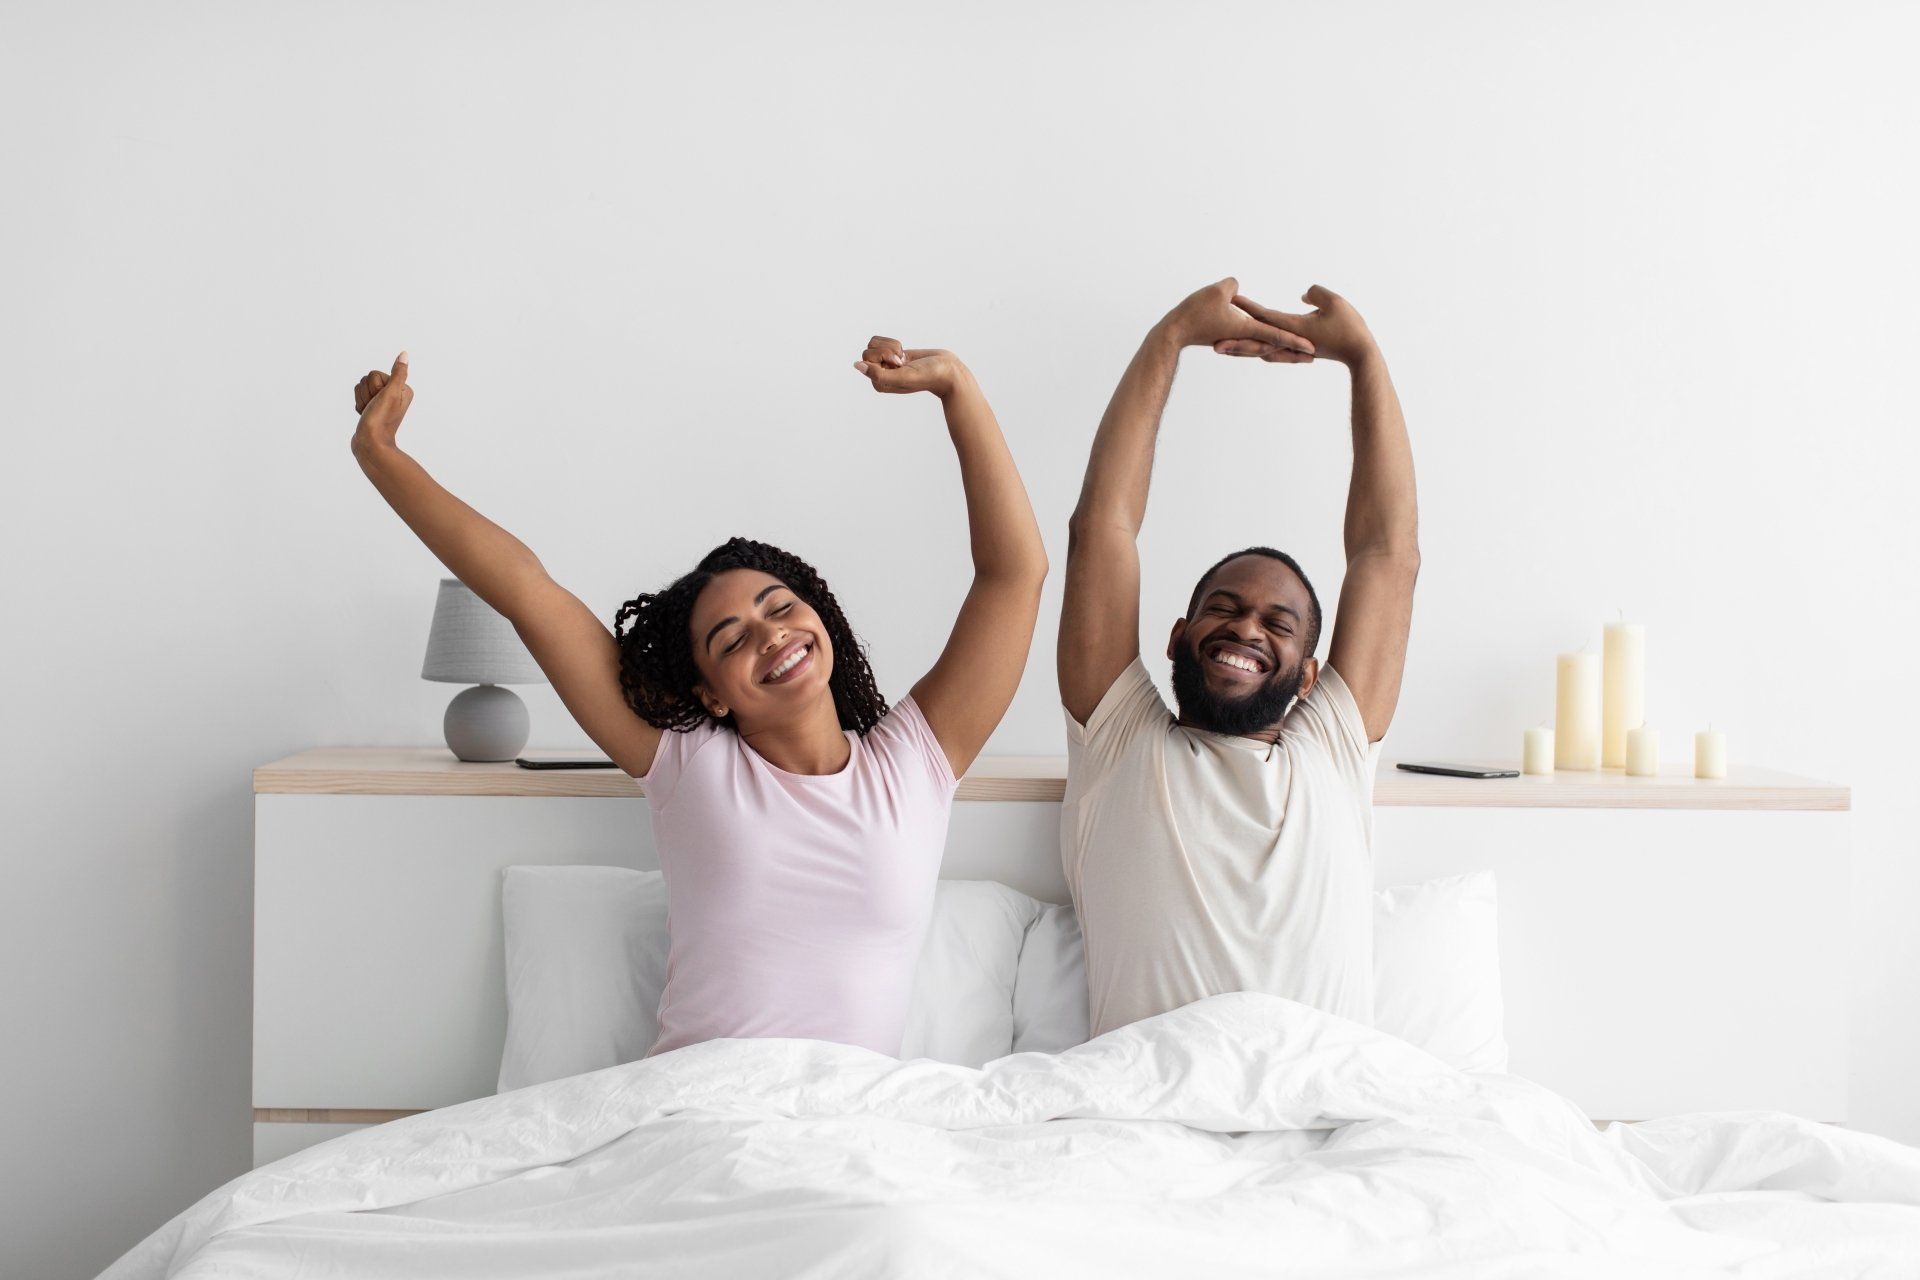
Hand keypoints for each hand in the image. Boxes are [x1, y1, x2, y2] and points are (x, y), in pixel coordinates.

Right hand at [352, 352, 412, 450]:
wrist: (370, 444)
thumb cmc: (381, 420)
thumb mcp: (391, 394)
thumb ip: (398, 373)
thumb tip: (404, 354)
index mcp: (402, 388)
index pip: (375, 374)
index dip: (374, 387)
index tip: (381, 401)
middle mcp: (394, 393)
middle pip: (367, 379)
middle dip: (366, 394)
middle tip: (374, 408)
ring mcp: (382, 400)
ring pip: (360, 387)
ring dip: (361, 400)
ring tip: (369, 413)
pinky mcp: (372, 406)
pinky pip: (358, 397)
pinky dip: (359, 406)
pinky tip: (365, 416)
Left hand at [852, 336, 966, 397]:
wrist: (947, 371)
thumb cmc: (928, 376)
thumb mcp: (903, 377)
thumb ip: (878, 375)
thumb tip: (857, 365)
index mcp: (878, 384)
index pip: (866, 358)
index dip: (884, 356)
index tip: (900, 364)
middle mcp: (879, 375)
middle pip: (868, 349)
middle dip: (888, 350)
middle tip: (903, 361)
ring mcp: (885, 365)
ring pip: (874, 343)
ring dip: (892, 346)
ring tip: (904, 358)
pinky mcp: (891, 355)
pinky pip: (880, 341)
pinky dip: (894, 343)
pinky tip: (904, 354)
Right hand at [1157, 277, 1313, 358]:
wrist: (1172, 332)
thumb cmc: (1193, 313)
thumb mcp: (1216, 291)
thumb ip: (1233, 286)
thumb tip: (1237, 289)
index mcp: (1245, 328)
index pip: (1276, 334)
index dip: (1295, 340)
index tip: (1312, 348)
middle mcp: (1243, 337)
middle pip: (1273, 346)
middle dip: (1293, 352)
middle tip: (1313, 356)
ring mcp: (1235, 340)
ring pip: (1263, 346)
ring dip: (1280, 351)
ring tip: (1298, 354)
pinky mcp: (1228, 338)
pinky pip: (1250, 341)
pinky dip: (1263, 344)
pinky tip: (1268, 345)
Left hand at [1215, 286, 1376, 366]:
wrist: (1360, 354)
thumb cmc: (1351, 327)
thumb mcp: (1335, 302)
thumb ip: (1316, 293)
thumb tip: (1303, 294)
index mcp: (1294, 328)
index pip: (1265, 317)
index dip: (1247, 308)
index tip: (1229, 301)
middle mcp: (1289, 341)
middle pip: (1256, 339)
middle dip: (1233, 339)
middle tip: (1210, 340)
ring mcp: (1293, 349)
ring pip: (1262, 348)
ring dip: (1242, 349)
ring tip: (1222, 348)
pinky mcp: (1298, 352)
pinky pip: (1273, 350)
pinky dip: (1259, 349)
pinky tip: (1251, 350)